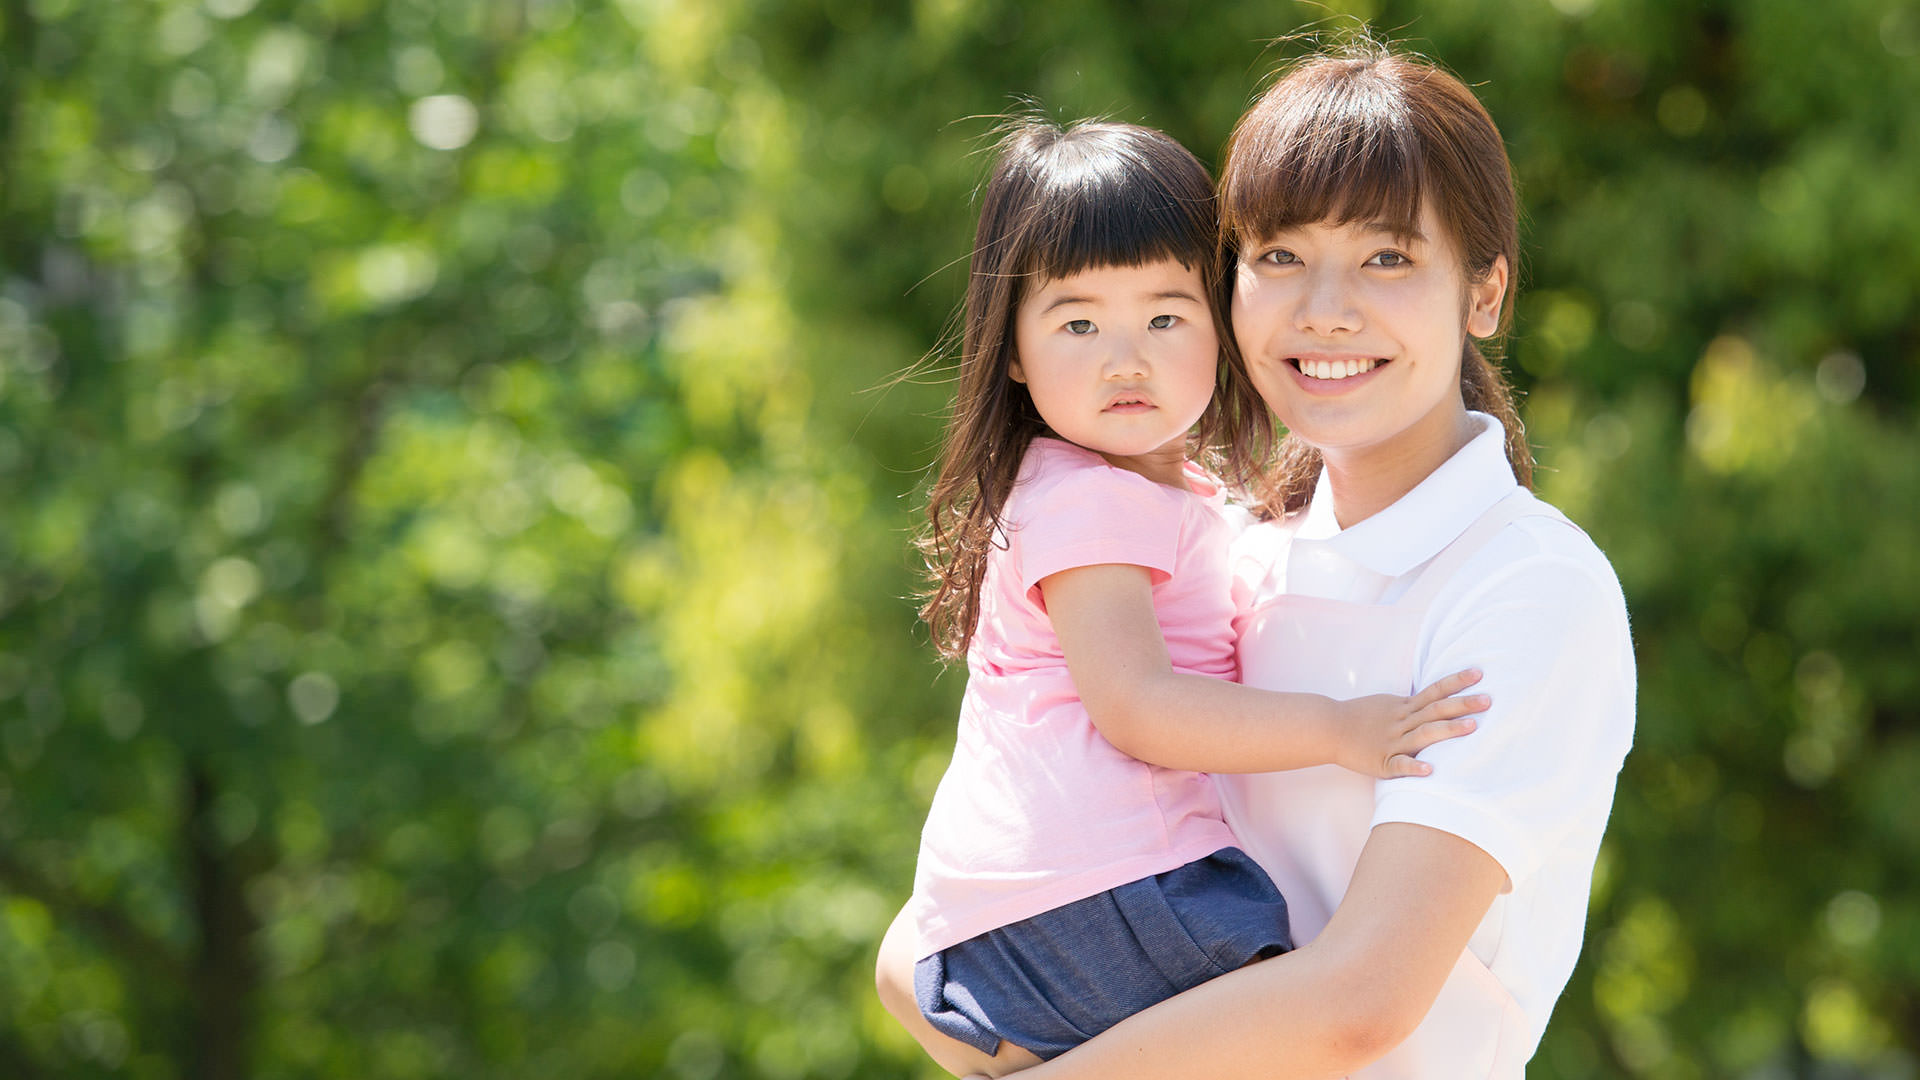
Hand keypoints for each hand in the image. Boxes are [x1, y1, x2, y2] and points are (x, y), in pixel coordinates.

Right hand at [1337, 668, 1486, 777]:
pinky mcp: (1382, 762)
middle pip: (1435, 710)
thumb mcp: (1388, 704)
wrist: (1328, 728)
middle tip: (1488, 700)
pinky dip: (1414, 767)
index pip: (1434, 691)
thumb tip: (1437, 699)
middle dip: (1462, 705)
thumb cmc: (1360, 718)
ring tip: (1473, 727)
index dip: (1456, 681)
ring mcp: (1392, 741)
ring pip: (1423, 734)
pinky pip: (1399, 765)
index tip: (1479, 673)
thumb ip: (1412, 705)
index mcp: (1403, 707)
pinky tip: (1430, 771)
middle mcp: (1401, 721)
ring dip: (1448, 730)